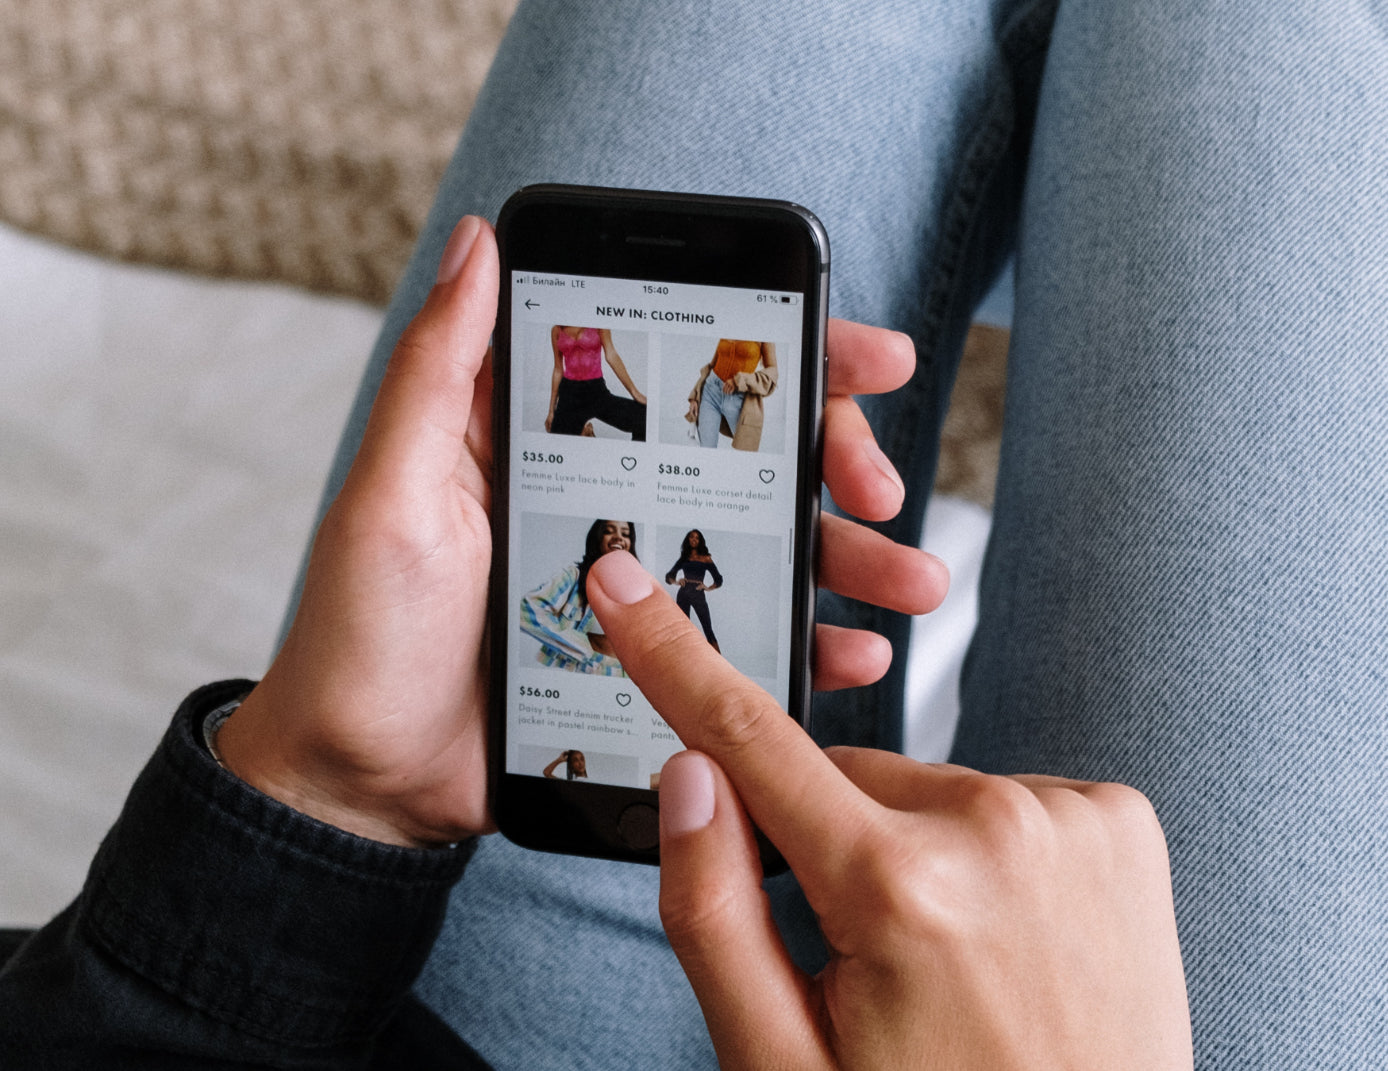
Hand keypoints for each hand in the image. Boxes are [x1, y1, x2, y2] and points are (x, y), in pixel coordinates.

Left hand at [216, 215, 941, 847]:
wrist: (363, 781)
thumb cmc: (363, 631)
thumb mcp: (394, 491)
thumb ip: (440, 373)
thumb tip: (478, 240)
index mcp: (555, 447)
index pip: (680, 375)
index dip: (779, 354)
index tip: (861, 353)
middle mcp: (609, 503)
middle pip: (748, 457)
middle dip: (836, 460)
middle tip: (880, 489)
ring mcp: (638, 588)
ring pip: (766, 550)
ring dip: (850, 557)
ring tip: (911, 580)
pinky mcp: (652, 665)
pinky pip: (747, 644)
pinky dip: (809, 647)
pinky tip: (851, 655)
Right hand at [585, 553, 1193, 1069]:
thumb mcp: (783, 1062)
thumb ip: (713, 914)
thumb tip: (689, 776)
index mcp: (895, 889)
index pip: (747, 741)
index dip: (671, 656)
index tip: (621, 582)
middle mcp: (993, 826)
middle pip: (843, 777)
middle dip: (826, 841)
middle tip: (860, 955)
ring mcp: (1071, 818)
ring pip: (923, 788)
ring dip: (910, 848)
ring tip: (950, 962)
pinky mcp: (1121, 821)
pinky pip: (1003, 799)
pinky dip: (985, 850)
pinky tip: (1007, 936)